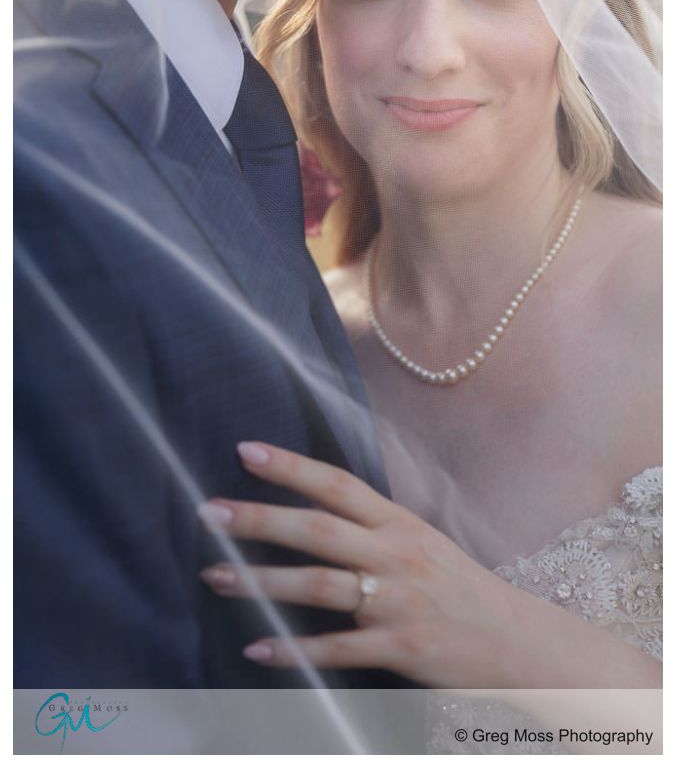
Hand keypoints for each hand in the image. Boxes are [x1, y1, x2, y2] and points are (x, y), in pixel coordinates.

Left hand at [198, 441, 518, 686]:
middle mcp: (395, 555)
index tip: (245, 451)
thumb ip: (371, 525)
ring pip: (320, 585)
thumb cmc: (459, 587)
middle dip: (260, 519)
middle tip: (209, 512)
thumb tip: (314, 505)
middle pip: (319, 529)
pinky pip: (337, 650)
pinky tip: (257, 650)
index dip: (291, 467)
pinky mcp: (401, 648)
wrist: (515, 641)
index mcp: (399, 523)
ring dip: (261, 582)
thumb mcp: (420, 541)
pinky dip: (294, 651)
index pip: (339, 485)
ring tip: (214, 577)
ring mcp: (398, 602)